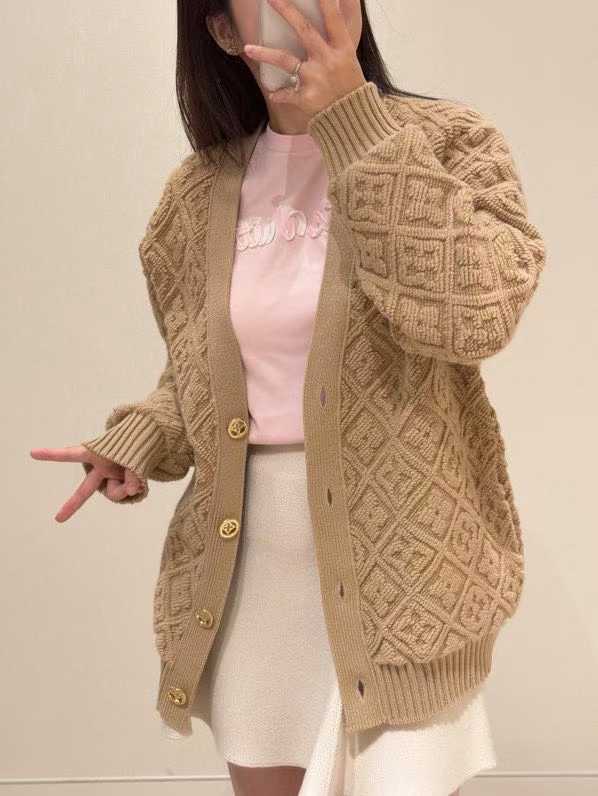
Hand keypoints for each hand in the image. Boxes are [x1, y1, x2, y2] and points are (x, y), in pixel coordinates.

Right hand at [30, 444, 146, 521]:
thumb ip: (132, 471)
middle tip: (58, 519)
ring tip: (136, 470)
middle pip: (85, 489)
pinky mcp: (118, 486)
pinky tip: (138, 480)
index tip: (32, 453)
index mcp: (95, 454)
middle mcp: (99, 470)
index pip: (72, 454)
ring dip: (130, 482)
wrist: (141, 445)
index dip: (52, 454)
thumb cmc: (131, 446)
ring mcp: (108, 480)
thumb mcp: (130, 452)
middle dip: (71, 505)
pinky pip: (126, 492)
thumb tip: (132, 489)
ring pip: (115, 491)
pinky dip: (136, 486)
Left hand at [244, 0, 366, 117]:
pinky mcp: (306, 98)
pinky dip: (279, 94)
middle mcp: (328, 60)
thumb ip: (339, 32)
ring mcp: (316, 79)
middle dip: (287, 11)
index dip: (325, 1)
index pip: (333, 18)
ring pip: (286, 60)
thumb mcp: (349, 56)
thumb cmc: (349, 83)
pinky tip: (273, 94)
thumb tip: (339, 2)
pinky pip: (286, 93)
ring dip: (265, 54)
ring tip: (248, 48)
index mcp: (342, 48)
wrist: (351, 118)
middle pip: (304, 30)